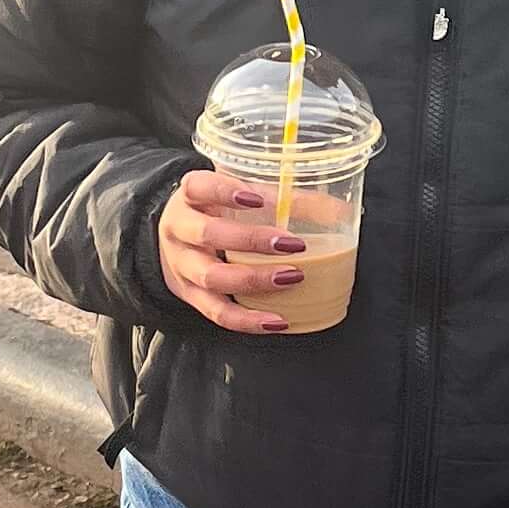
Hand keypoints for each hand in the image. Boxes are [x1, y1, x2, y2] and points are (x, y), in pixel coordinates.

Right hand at [156, 168, 311, 334]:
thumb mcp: (236, 195)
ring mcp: (182, 265)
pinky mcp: (191, 296)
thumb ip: (279, 196)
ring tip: (293, 276)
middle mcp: (179, 229)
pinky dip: (249, 320)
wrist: (171, 241)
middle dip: (251, 240)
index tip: (257, 199)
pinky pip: (217, 313)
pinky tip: (278, 320)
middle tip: (292, 243)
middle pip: (207, 234)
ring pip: (212, 277)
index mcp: (189, 196)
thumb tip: (337, 210)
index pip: (201, 187)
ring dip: (254, 280)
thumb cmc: (215, 211)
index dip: (226, 192)